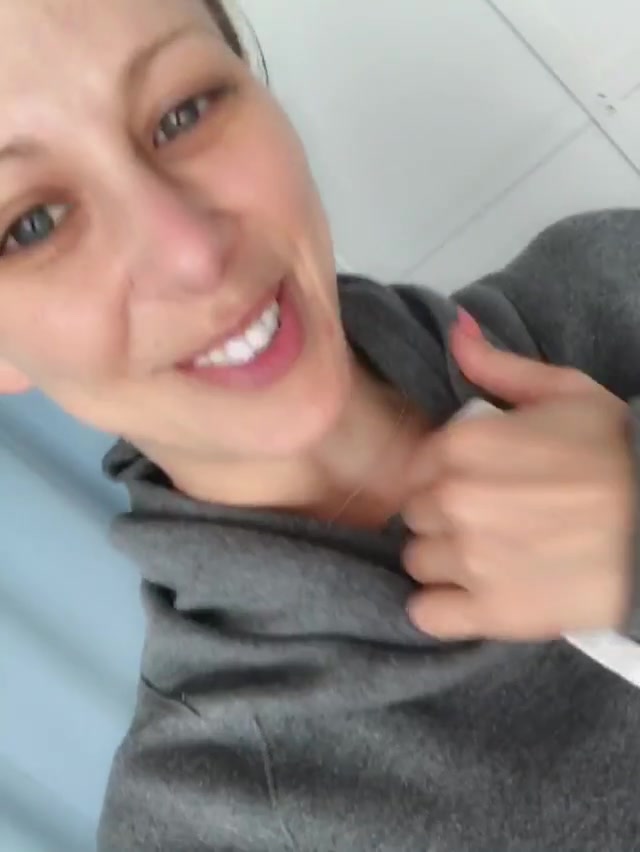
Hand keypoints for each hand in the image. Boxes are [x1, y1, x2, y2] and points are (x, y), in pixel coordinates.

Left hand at [402, 311, 635, 640]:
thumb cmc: (617, 452)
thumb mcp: (565, 391)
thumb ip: (498, 366)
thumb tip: (456, 329)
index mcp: (462, 443)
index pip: (417, 468)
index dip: (445, 477)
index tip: (479, 485)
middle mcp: (454, 499)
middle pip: (416, 514)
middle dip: (445, 517)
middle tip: (492, 522)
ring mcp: (469, 559)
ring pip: (418, 562)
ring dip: (445, 562)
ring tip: (491, 559)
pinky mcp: (491, 612)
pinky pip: (427, 615)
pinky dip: (444, 609)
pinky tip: (474, 598)